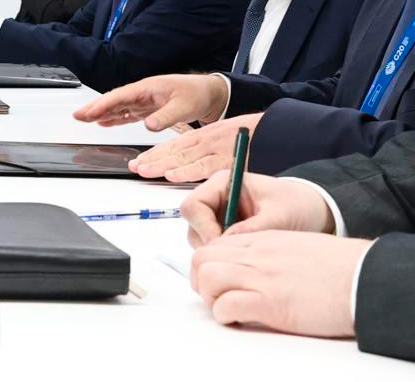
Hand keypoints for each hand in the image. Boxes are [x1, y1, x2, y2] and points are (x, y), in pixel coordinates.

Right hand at [72, 73, 227, 129]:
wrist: (211, 94)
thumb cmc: (198, 95)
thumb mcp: (184, 106)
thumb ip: (166, 116)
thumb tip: (149, 126)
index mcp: (148, 88)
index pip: (120, 96)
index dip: (103, 104)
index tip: (89, 112)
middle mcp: (143, 93)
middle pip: (114, 100)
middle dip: (95, 107)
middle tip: (77, 115)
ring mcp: (144, 101)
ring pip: (118, 107)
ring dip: (101, 113)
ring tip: (84, 119)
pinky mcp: (149, 109)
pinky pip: (127, 113)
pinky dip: (115, 118)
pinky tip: (104, 122)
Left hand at [128, 113, 263, 182]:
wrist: (282, 129)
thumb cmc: (257, 137)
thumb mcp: (227, 141)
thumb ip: (210, 154)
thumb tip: (191, 168)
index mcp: (206, 135)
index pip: (175, 144)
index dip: (156, 153)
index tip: (139, 161)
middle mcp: (208, 141)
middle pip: (174, 151)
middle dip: (152, 159)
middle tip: (134, 167)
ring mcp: (217, 149)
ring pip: (184, 157)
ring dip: (161, 165)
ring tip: (143, 170)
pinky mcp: (230, 160)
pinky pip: (205, 167)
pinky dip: (187, 171)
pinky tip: (171, 174)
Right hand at [181, 169, 334, 246]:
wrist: (314, 210)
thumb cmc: (297, 205)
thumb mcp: (279, 216)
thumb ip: (252, 228)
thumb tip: (225, 243)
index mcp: (223, 183)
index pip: (194, 205)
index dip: (203, 227)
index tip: (223, 246)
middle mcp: (215, 197)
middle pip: (193, 223)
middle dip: (209, 242)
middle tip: (235, 255)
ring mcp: (218, 214)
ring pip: (200, 237)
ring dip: (217, 250)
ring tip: (245, 254)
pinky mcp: (224, 228)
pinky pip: (213, 245)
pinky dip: (225, 253)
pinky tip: (246, 255)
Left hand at [191, 231, 369, 338]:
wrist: (361, 278)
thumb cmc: (336, 267)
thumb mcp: (294, 246)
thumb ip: (269, 252)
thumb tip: (253, 267)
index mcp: (262, 240)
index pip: (214, 244)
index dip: (208, 263)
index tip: (216, 279)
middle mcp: (255, 255)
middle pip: (202, 257)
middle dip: (200, 277)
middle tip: (214, 295)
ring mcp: (260, 277)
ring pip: (207, 276)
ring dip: (209, 296)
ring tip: (225, 307)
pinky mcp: (269, 302)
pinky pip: (225, 305)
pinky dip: (224, 314)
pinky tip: (238, 319)